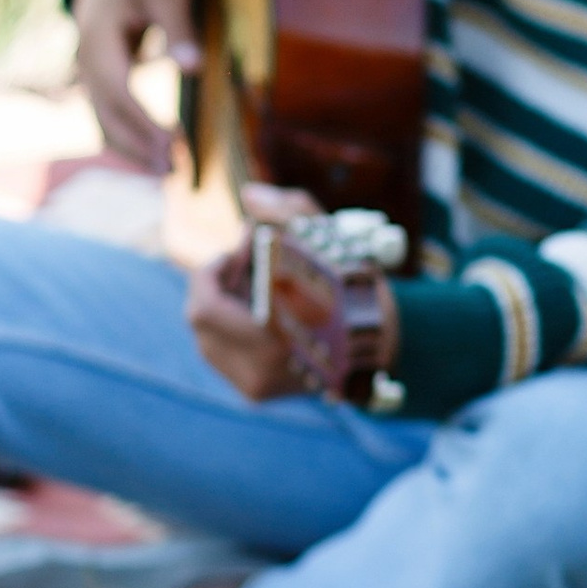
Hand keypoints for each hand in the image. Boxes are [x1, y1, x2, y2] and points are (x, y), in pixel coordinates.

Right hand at [72, 0, 198, 172]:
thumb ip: (178, 27)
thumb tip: (192, 69)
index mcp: (97, 31)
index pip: (117, 87)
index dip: (142, 119)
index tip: (171, 144)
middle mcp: (84, 54)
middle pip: (104, 111)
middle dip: (135, 144)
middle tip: (171, 172)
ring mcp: (86, 65)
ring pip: (100, 116)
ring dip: (129, 147)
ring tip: (165, 173)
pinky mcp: (97, 72)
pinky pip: (105, 110)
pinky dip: (125, 134)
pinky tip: (150, 153)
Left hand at [187, 191, 394, 405]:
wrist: (384, 343)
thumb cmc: (357, 289)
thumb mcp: (332, 241)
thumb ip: (290, 211)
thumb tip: (251, 195)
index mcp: (273, 341)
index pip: (205, 307)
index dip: (213, 271)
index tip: (239, 250)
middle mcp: (259, 372)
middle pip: (201, 321)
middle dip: (217, 284)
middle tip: (245, 261)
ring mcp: (256, 387)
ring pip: (207, 338)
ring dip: (222, 305)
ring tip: (256, 283)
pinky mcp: (257, 392)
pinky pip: (222, 354)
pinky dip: (230, 327)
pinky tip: (259, 309)